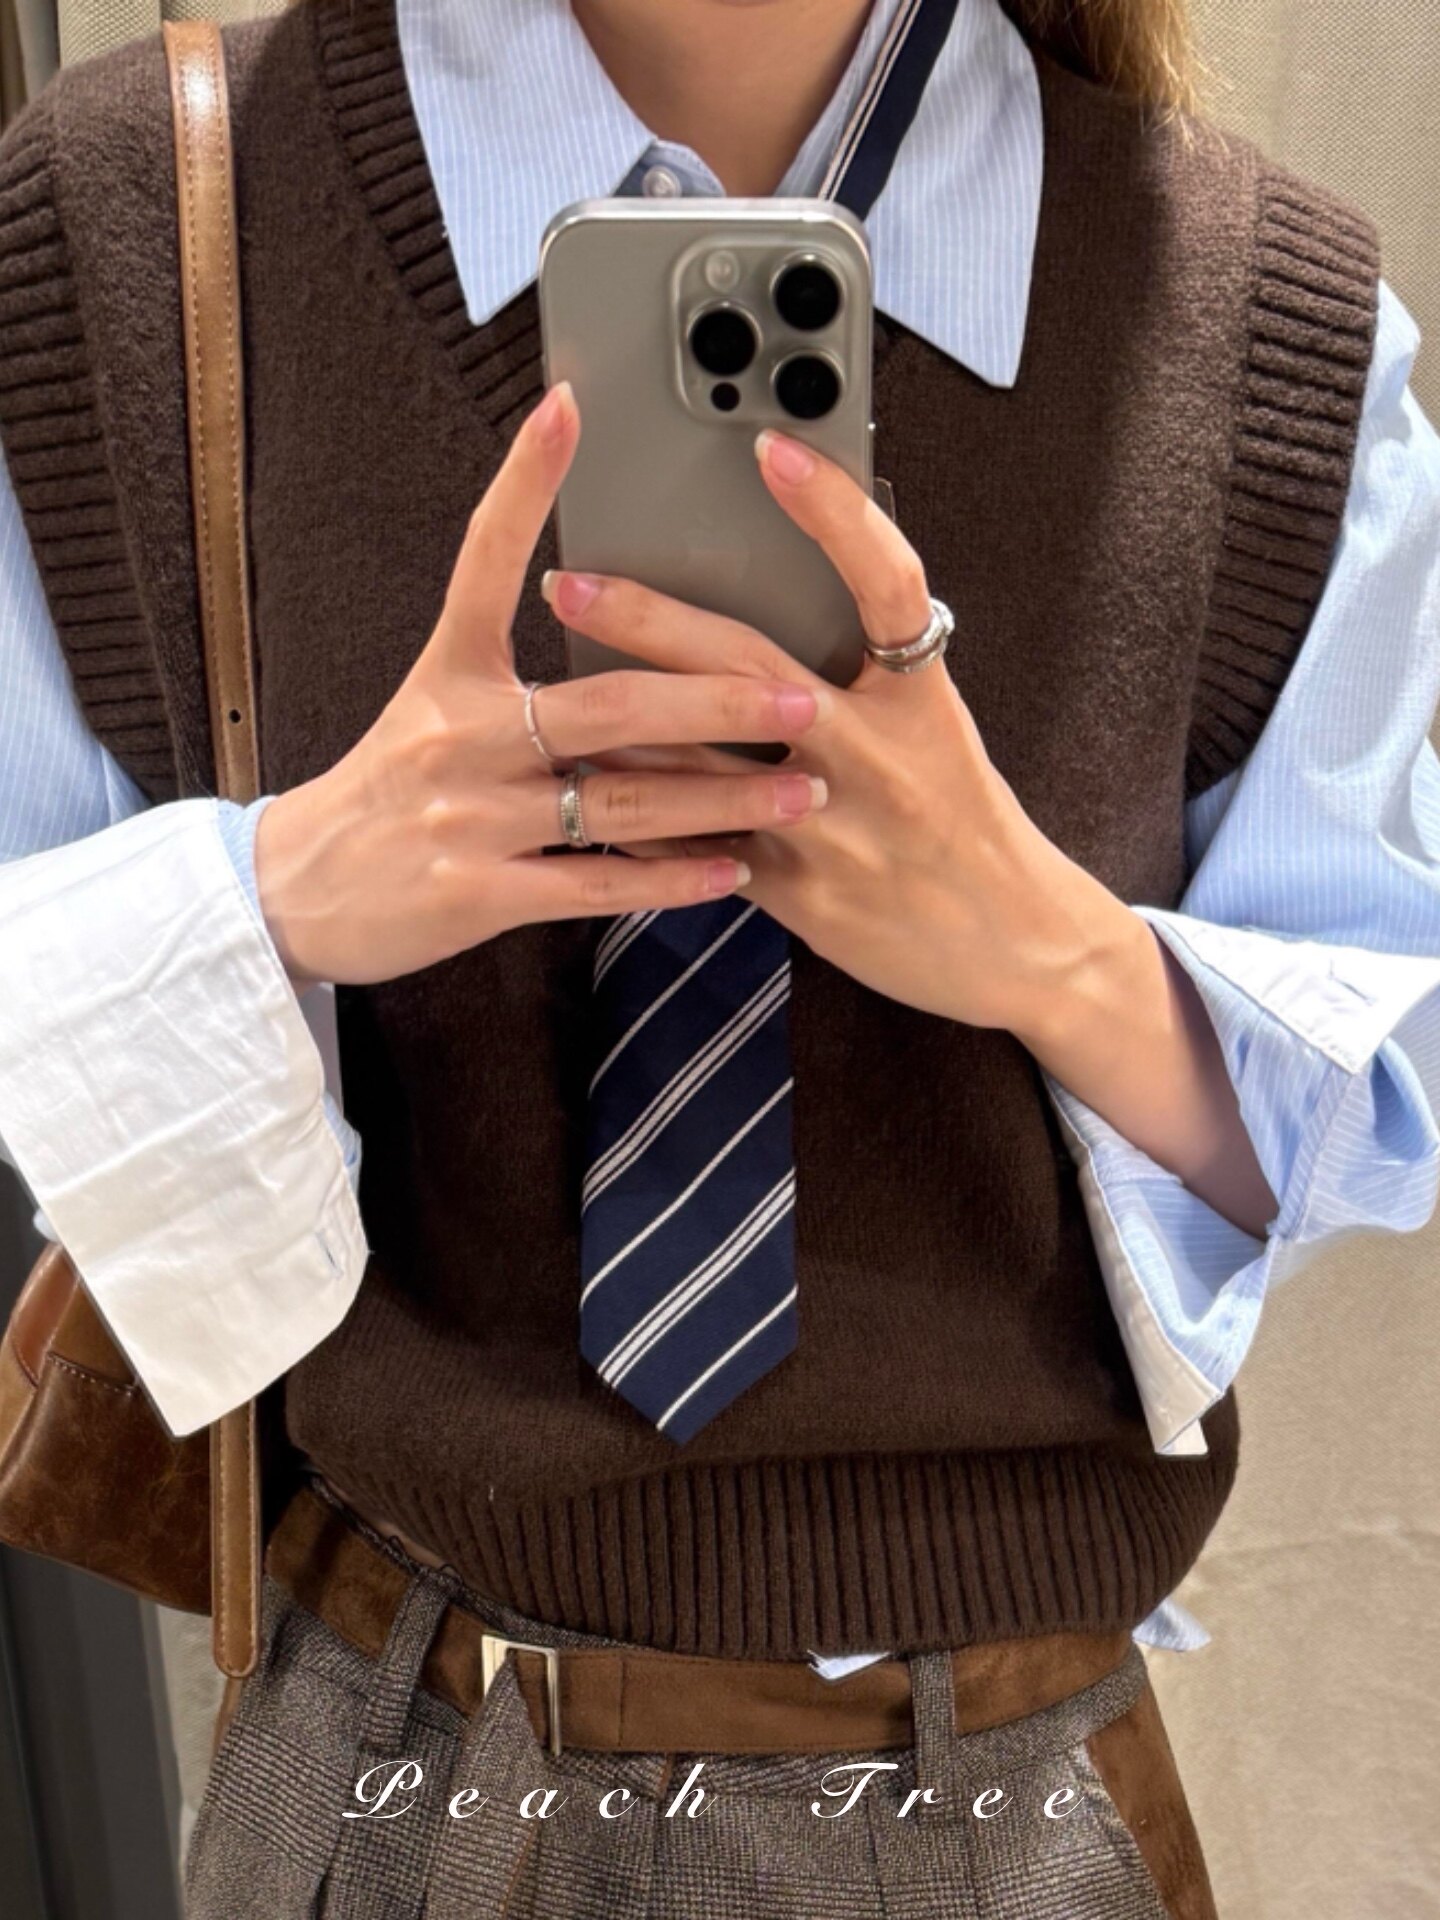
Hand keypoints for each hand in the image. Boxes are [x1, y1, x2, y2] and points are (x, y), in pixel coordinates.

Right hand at [253, 384, 829, 989]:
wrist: (297, 889)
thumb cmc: (383, 791)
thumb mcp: (428, 704)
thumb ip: (506, 670)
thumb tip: (586, 609)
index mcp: (451, 675)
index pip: (487, 562)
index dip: (524, 484)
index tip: (567, 407)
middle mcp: (462, 736)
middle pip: (608, 708)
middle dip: (714, 702)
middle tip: (796, 700)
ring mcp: (472, 818)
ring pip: (620, 805)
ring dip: (721, 800)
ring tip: (800, 793)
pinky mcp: (480, 893)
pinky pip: (596, 885)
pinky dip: (669, 880)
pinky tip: (731, 871)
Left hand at [548, 426, 1276, 1237]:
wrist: (1014, 941)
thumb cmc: (968, 821)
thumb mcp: (938, 730)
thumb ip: (873, 674)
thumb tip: (793, 595)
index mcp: (918, 700)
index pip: (887, 584)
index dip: (835, 511)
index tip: (773, 448)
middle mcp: (876, 756)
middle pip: (750, 670)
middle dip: (650, 622)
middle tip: (569, 583)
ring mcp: (832, 829)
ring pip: (701, 766)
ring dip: (617, 728)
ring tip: (540, 696)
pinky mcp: (800, 895)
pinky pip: (698, 850)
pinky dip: (640, 822)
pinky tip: (585, 796)